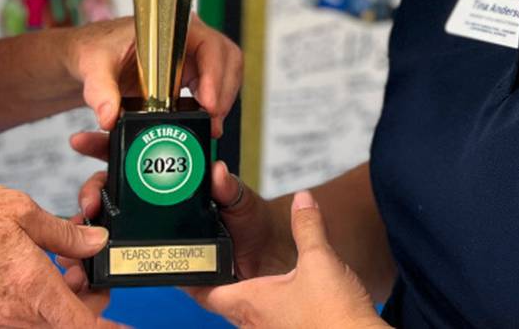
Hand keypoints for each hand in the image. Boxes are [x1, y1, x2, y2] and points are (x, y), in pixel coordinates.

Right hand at [0, 181, 117, 327]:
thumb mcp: (20, 210)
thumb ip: (64, 233)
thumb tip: (97, 242)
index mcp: (31, 285)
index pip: (82, 326)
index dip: (111, 328)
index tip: (128, 326)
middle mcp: (17, 311)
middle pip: (71, 325)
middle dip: (91, 300)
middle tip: (88, 264)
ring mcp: (0, 318)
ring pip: (50, 323)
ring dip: (68, 301)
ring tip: (64, 262)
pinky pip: (28, 320)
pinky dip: (44, 301)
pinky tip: (42, 269)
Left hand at [67, 14, 241, 135]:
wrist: (88, 55)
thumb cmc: (94, 48)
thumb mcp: (93, 65)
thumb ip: (100, 90)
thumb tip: (110, 117)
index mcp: (170, 28)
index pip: (209, 44)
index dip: (215, 73)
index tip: (209, 102)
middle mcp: (185, 40)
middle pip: (226, 59)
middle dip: (225, 91)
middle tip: (213, 121)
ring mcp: (188, 59)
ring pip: (224, 75)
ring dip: (222, 101)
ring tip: (210, 127)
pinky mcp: (185, 77)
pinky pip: (210, 90)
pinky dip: (212, 107)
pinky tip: (202, 125)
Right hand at [70, 146, 290, 280]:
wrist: (259, 262)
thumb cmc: (249, 222)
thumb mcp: (240, 198)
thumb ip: (228, 186)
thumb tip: (218, 171)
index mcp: (172, 174)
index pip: (133, 152)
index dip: (107, 142)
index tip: (85, 138)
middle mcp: (154, 198)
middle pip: (112, 186)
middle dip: (92, 188)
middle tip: (90, 201)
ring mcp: (149, 227)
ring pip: (108, 219)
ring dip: (89, 221)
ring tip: (81, 224)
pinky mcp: (150, 256)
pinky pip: (119, 255)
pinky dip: (99, 255)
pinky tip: (86, 257)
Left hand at [193, 191, 380, 327]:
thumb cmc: (334, 317)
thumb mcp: (320, 260)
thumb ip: (307, 227)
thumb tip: (303, 201)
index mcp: (250, 303)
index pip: (205, 292)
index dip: (192, 277)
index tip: (184, 264)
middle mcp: (253, 324)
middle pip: (224, 303)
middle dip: (221, 282)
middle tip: (216, 260)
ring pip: (247, 315)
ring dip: (247, 297)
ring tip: (249, 275)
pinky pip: (269, 324)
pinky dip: (268, 309)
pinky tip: (285, 300)